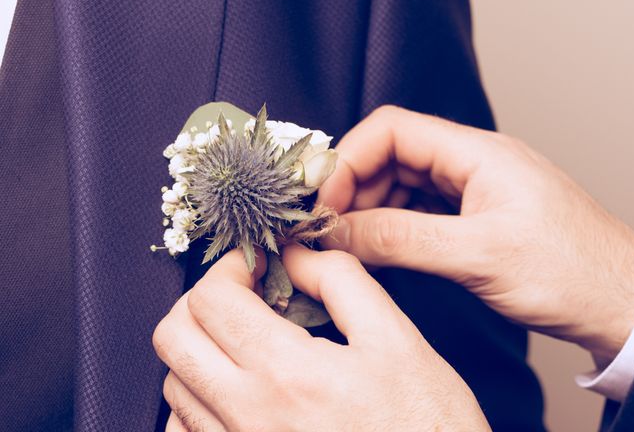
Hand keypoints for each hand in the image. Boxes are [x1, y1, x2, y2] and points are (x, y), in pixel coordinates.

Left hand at [153, 246, 488, 430]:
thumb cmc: (426, 427)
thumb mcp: (397, 338)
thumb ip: (340, 280)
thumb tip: (295, 254)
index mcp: (287, 372)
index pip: (212, 298)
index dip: (229, 266)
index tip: (256, 264)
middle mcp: (248, 415)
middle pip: (173, 337)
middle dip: (202, 299)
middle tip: (242, 293)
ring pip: (174, 380)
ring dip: (200, 344)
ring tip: (245, 338)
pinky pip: (184, 429)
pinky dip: (197, 396)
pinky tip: (236, 386)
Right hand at [319, 106, 633, 362]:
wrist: (623, 302)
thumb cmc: (573, 272)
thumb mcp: (478, 254)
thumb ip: (400, 239)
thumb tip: (337, 232)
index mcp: (477, 153)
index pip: (392, 130)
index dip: (349, 160)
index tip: (324, 202)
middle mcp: (471, 164)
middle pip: (390, 156)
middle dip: (353, 190)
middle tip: (328, 230)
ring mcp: (472, 192)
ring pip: (400, 187)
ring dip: (369, 212)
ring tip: (348, 246)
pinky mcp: (473, 219)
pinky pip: (417, 213)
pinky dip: (391, 229)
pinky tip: (378, 252)